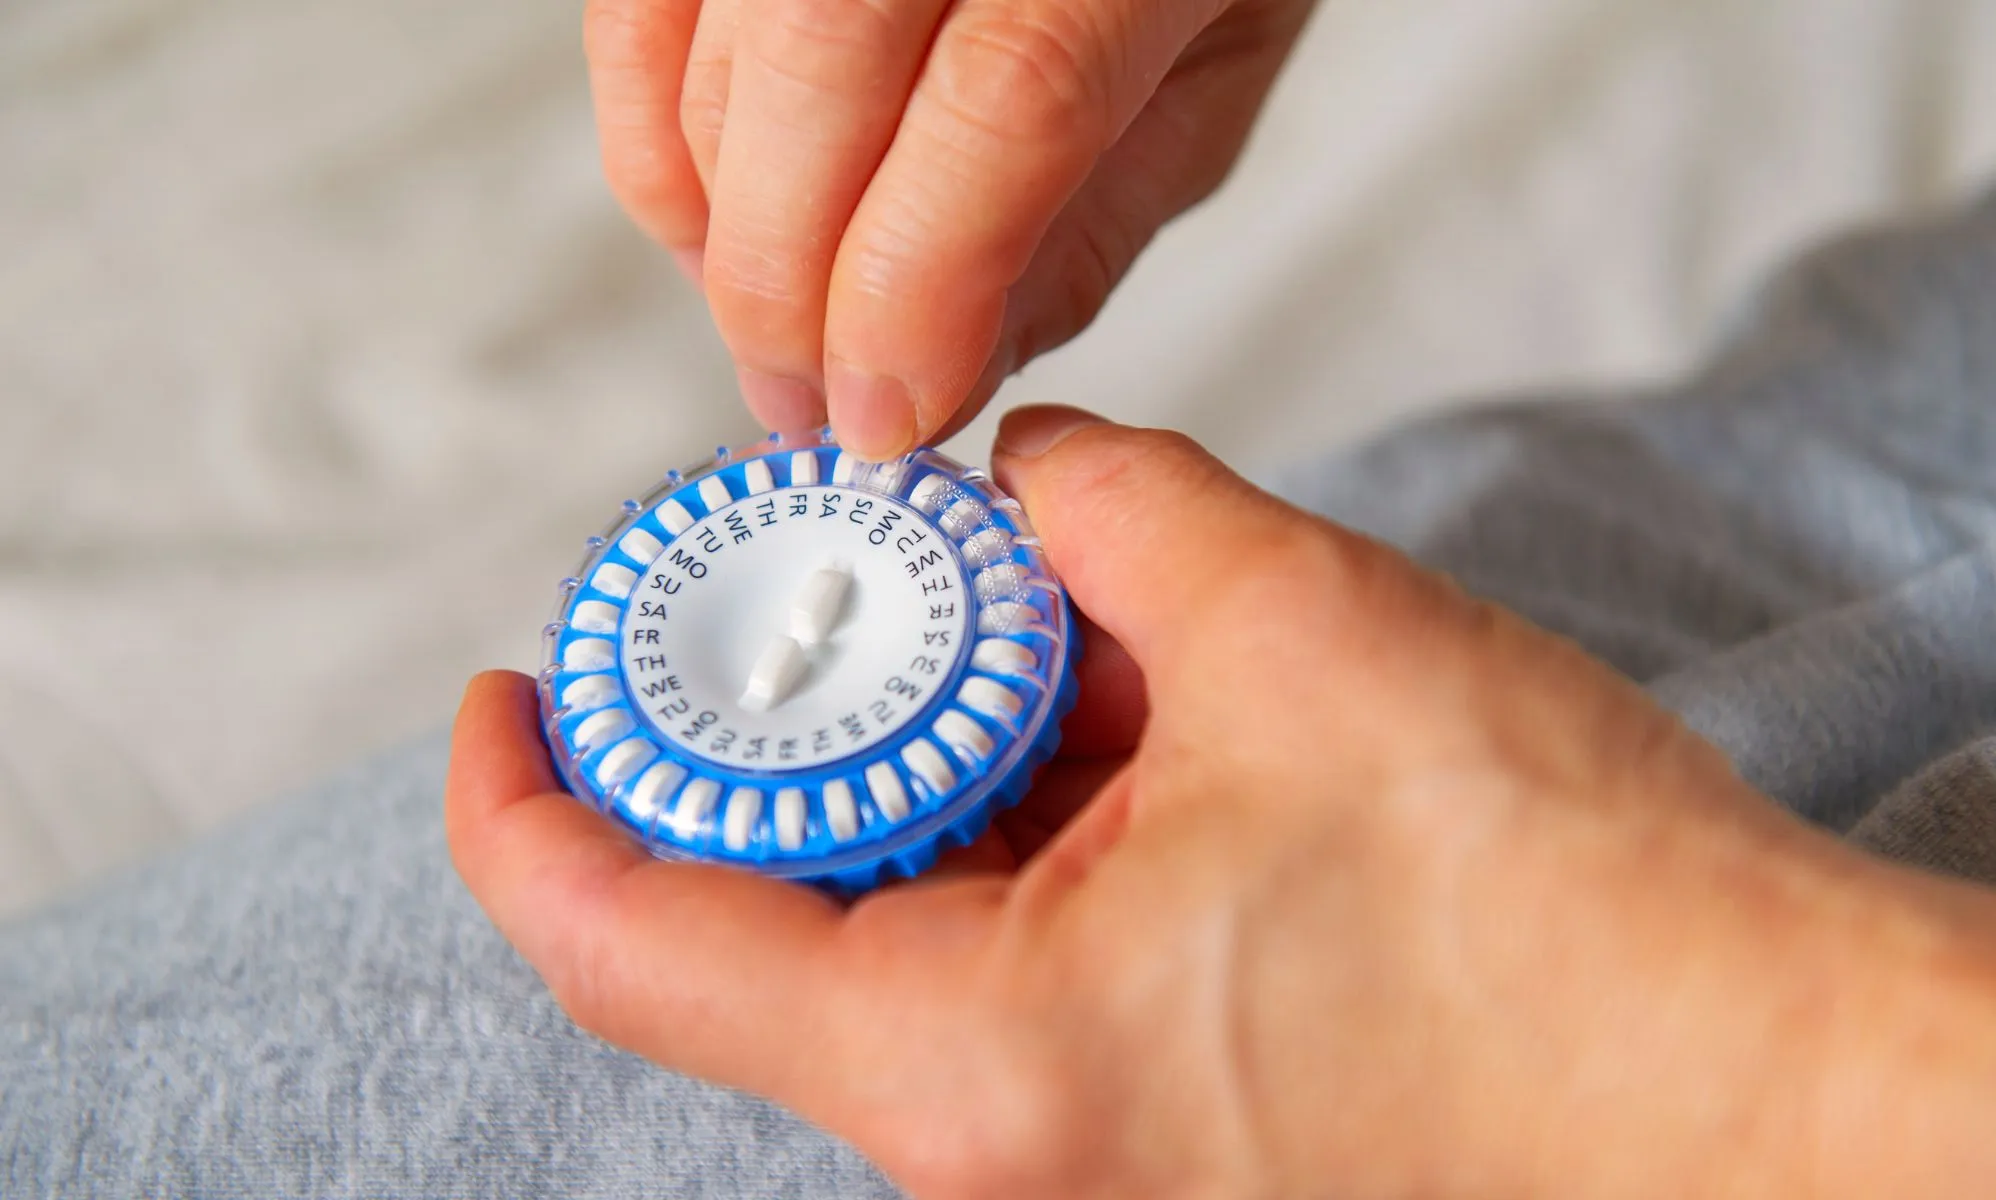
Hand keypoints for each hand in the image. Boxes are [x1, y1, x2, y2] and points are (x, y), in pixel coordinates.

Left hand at [448, 408, 1995, 1196]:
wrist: (1766, 1103)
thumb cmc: (1563, 922)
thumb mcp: (1303, 634)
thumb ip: (1114, 507)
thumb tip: (1030, 468)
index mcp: (965, 1060)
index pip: (629, 933)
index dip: (527, 794)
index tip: (510, 679)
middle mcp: (987, 1137)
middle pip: (772, 911)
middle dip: (792, 725)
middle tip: (841, 582)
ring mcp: (1069, 1141)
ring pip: (907, 921)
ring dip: (936, 759)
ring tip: (1029, 627)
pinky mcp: (1153, 1113)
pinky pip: (1015, 951)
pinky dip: (1026, 817)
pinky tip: (1117, 713)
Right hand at [582, 0, 1313, 455]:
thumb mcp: (1209, 75)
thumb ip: (1085, 229)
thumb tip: (938, 377)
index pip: (1005, 103)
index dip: (918, 291)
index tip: (888, 414)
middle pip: (820, 74)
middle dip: (790, 290)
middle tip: (806, 403)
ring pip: (709, 54)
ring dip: (721, 235)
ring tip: (775, 332)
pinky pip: (638, 20)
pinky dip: (654, 143)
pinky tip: (715, 228)